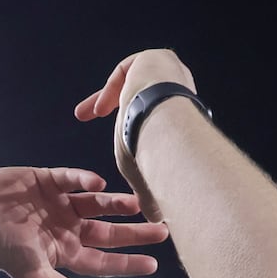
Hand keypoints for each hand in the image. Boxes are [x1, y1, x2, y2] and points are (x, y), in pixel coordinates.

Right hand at [0, 167, 167, 277]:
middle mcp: (67, 227)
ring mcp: (59, 204)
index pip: (104, 259)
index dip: (128, 262)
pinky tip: (99, 183)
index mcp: (66, 251)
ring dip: (117, 204)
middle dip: (134, 231)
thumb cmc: (3, 250)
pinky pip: (72, 178)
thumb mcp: (35, 274)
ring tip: (138, 204)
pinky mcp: (47, 180)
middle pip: (108, 231)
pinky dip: (85, 179)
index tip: (154, 263)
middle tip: (162, 229)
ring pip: (96, 203)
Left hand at [75, 49, 196, 221]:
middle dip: (120, 108)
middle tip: (94, 116)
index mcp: (186, 116)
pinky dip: (110, 89)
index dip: (132, 126)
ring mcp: (171, 71)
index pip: (158, 116)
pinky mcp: (157, 57)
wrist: (170, 131)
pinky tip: (98, 109)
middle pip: (146, 95)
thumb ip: (150, 190)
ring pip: (137, 81)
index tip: (118, 138)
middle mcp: (181, 90)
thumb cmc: (161, 158)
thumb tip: (157, 220)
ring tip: (91, 112)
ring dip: (111, 97)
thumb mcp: (149, 174)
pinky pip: (128, 69)